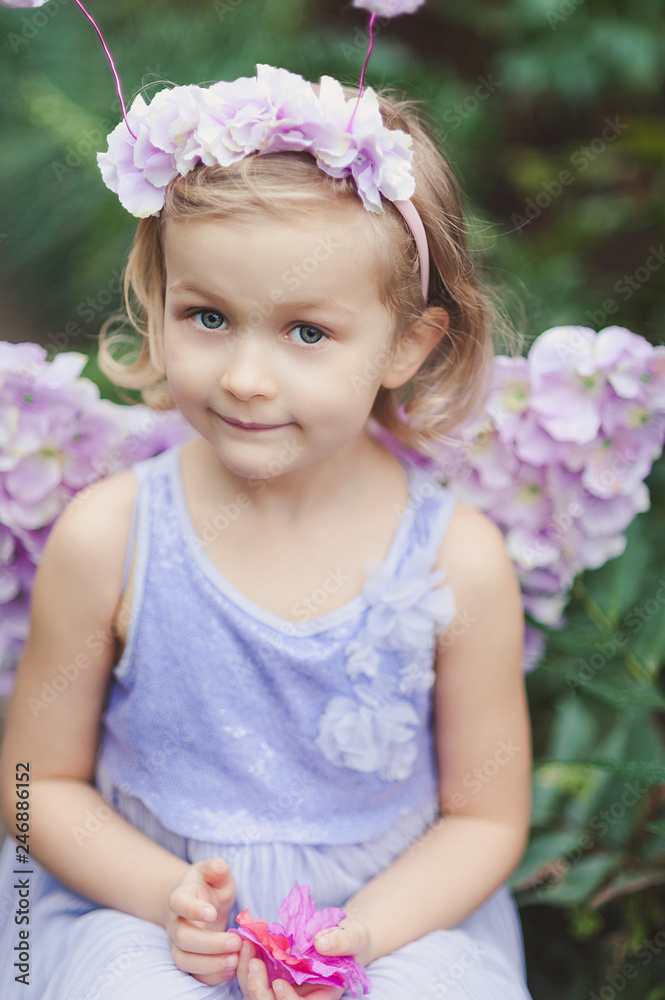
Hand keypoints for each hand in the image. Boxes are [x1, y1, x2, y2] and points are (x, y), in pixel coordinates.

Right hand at [166, 857, 241, 985]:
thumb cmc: (208, 885)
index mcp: (181, 897)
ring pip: (185, 961)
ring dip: (210, 965)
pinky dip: (212, 977)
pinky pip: (194, 975)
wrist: (196, 901)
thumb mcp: (215, 871)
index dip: (193, 909)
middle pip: (183, 938)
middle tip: (236, 942)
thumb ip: (217, 868)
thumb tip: (218, 867)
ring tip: (235, 960)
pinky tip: (232, 969)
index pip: (179, 903)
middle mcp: (176, 923)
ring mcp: (179, 944)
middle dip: (210, 944)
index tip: (212, 913)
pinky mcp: (189, 959)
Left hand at [236, 916, 370, 999]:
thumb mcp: (354, 938)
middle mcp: (298, 998)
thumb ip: (341, 941)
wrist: (341, 935)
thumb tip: (321, 942)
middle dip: (258, 989)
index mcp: (320, 998)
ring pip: (257, 994)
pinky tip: (245, 942)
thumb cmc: (352, 940)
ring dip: (247, 973)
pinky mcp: (272, 974)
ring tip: (246, 945)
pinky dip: (245, 962)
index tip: (279, 982)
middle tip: (252, 961)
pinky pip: (253, 977)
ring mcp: (282, 988)